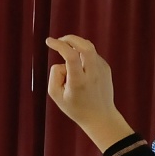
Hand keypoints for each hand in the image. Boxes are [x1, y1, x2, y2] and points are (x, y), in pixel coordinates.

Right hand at [45, 35, 134, 151]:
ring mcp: (102, 70)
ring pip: (88, 48)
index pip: (71, 56)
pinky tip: (78, 67)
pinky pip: (92, 55)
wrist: (100, 117)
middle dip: (71, 38)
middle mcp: (93, 74)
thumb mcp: (56, 96)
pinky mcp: (106, 68)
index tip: (49, 41)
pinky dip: (82, 55)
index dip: (59, 45)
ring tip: (67, 57)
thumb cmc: (75, 108)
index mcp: (79, 82)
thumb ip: (55, 75)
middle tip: (60, 40)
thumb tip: (61, 62)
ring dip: (75, 47)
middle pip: (86, 46)